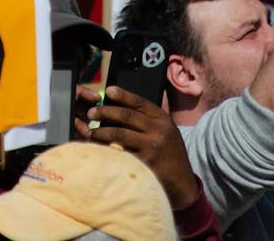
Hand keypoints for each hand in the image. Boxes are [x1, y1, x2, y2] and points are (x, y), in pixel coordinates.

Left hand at [74, 85, 203, 209]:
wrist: (183, 182)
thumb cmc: (170, 154)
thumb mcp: (166, 131)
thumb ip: (149, 120)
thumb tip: (119, 108)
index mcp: (163, 119)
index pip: (139, 102)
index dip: (122, 95)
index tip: (108, 91)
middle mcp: (159, 130)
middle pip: (126, 115)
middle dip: (105, 112)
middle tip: (91, 113)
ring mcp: (152, 147)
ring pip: (119, 133)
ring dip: (101, 132)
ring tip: (90, 132)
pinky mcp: (145, 163)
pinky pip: (120, 153)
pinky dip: (107, 150)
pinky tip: (98, 149)